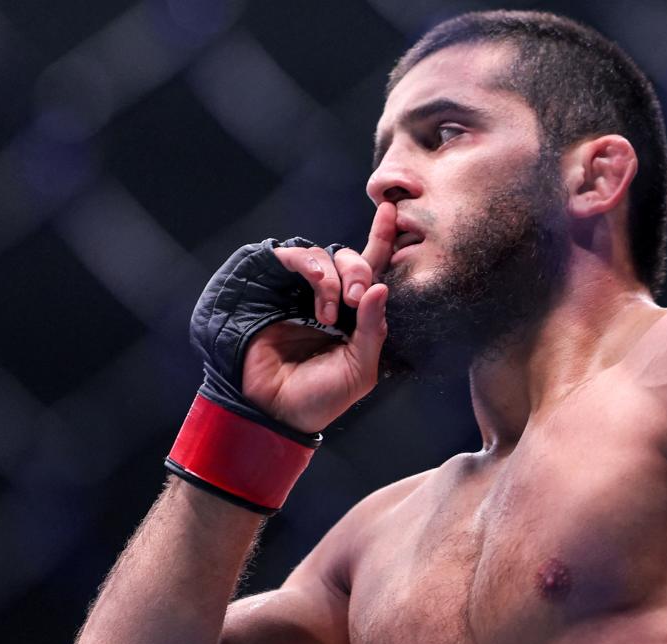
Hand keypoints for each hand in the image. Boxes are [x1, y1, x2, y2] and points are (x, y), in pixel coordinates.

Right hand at [242, 202, 395, 432]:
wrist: (276, 410)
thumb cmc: (321, 395)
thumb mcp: (361, 368)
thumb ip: (375, 330)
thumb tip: (380, 289)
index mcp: (355, 315)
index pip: (372, 270)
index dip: (382, 239)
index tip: (393, 211)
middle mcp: (329, 296)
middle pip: (352, 257)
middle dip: (361, 270)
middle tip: (359, 299)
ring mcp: (299, 290)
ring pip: (327, 254)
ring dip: (338, 277)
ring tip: (335, 312)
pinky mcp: (273, 284)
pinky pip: (298, 257)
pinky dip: (316, 274)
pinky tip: (322, 304)